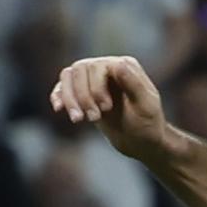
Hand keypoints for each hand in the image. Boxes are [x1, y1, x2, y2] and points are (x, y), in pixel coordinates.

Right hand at [49, 55, 173, 162]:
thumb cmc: (148, 124)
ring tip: (77, 120)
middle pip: (80, 69)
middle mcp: (107, 67)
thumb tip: (117, 64)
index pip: (98, 67)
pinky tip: (58, 109)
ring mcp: (94, 79)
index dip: (96, 88)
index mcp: (124, 66)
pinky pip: (63, 87)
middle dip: (82, 96)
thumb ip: (133, 84)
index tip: (106, 109)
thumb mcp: (146, 106)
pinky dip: (58, 96)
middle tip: (93, 119)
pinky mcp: (84, 94)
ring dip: (69, 98)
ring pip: (68, 76)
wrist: (141, 142)